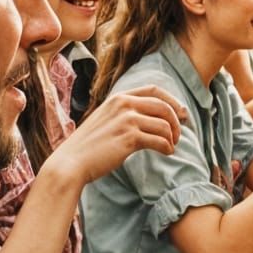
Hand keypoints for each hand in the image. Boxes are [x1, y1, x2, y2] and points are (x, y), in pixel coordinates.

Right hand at [49, 85, 185, 185]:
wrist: (71, 163)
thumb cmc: (89, 146)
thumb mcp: (105, 119)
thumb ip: (124, 113)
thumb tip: (150, 118)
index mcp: (118, 98)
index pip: (154, 90)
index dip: (172, 100)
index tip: (182, 113)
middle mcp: (123, 104)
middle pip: (164, 106)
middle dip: (176, 121)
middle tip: (178, 135)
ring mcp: (127, 120)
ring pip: (165, 125)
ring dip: (172, 137)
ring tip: (170, 147)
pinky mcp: (129, 138)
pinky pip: (160, 140)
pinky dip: (168, 147)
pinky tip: (167, 153)